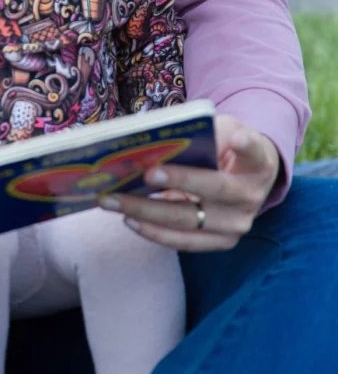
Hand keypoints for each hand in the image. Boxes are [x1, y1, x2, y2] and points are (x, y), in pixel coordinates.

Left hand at [98, 115, 280, 251]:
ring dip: (147, 212)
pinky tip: (129, 218)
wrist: (246, 183)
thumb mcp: (225, 130)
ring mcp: (236, 225)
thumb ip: (205, 131)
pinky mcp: (219, 242)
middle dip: (178, 181)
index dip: (246, 146)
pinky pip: (183, 241)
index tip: (238, 138)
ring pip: (189, 220)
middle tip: (146, 174)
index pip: (255, 152)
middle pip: (213, 190)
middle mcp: (251, 197)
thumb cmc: (228, 149)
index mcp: (258, 163)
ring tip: (114, 201)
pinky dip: (154, 231)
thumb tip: (161, 139)